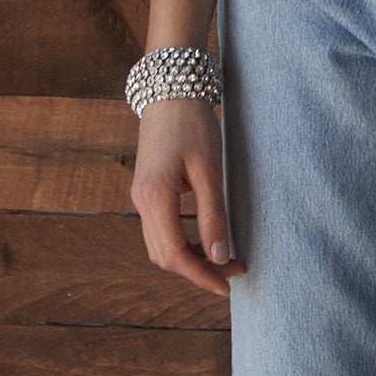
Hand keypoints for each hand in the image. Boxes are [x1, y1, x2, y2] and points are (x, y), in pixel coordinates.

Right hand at [130, 96, 247, 298]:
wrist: (170, 90)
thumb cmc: (192, 124)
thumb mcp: (209, 169)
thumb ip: (213, 214)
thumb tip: (220, 257)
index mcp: (155, 197)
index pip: (174, 254)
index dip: (200, 276)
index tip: (226, 285)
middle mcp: (141, 202)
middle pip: (165, 256)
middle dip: (198, 270)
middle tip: (233, 269)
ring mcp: (141, 197)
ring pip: (161, 245)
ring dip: (190, 258)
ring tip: (224, 257)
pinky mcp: (147, 191)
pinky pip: (161, 229)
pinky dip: (182, 242)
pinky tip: (205, 239)